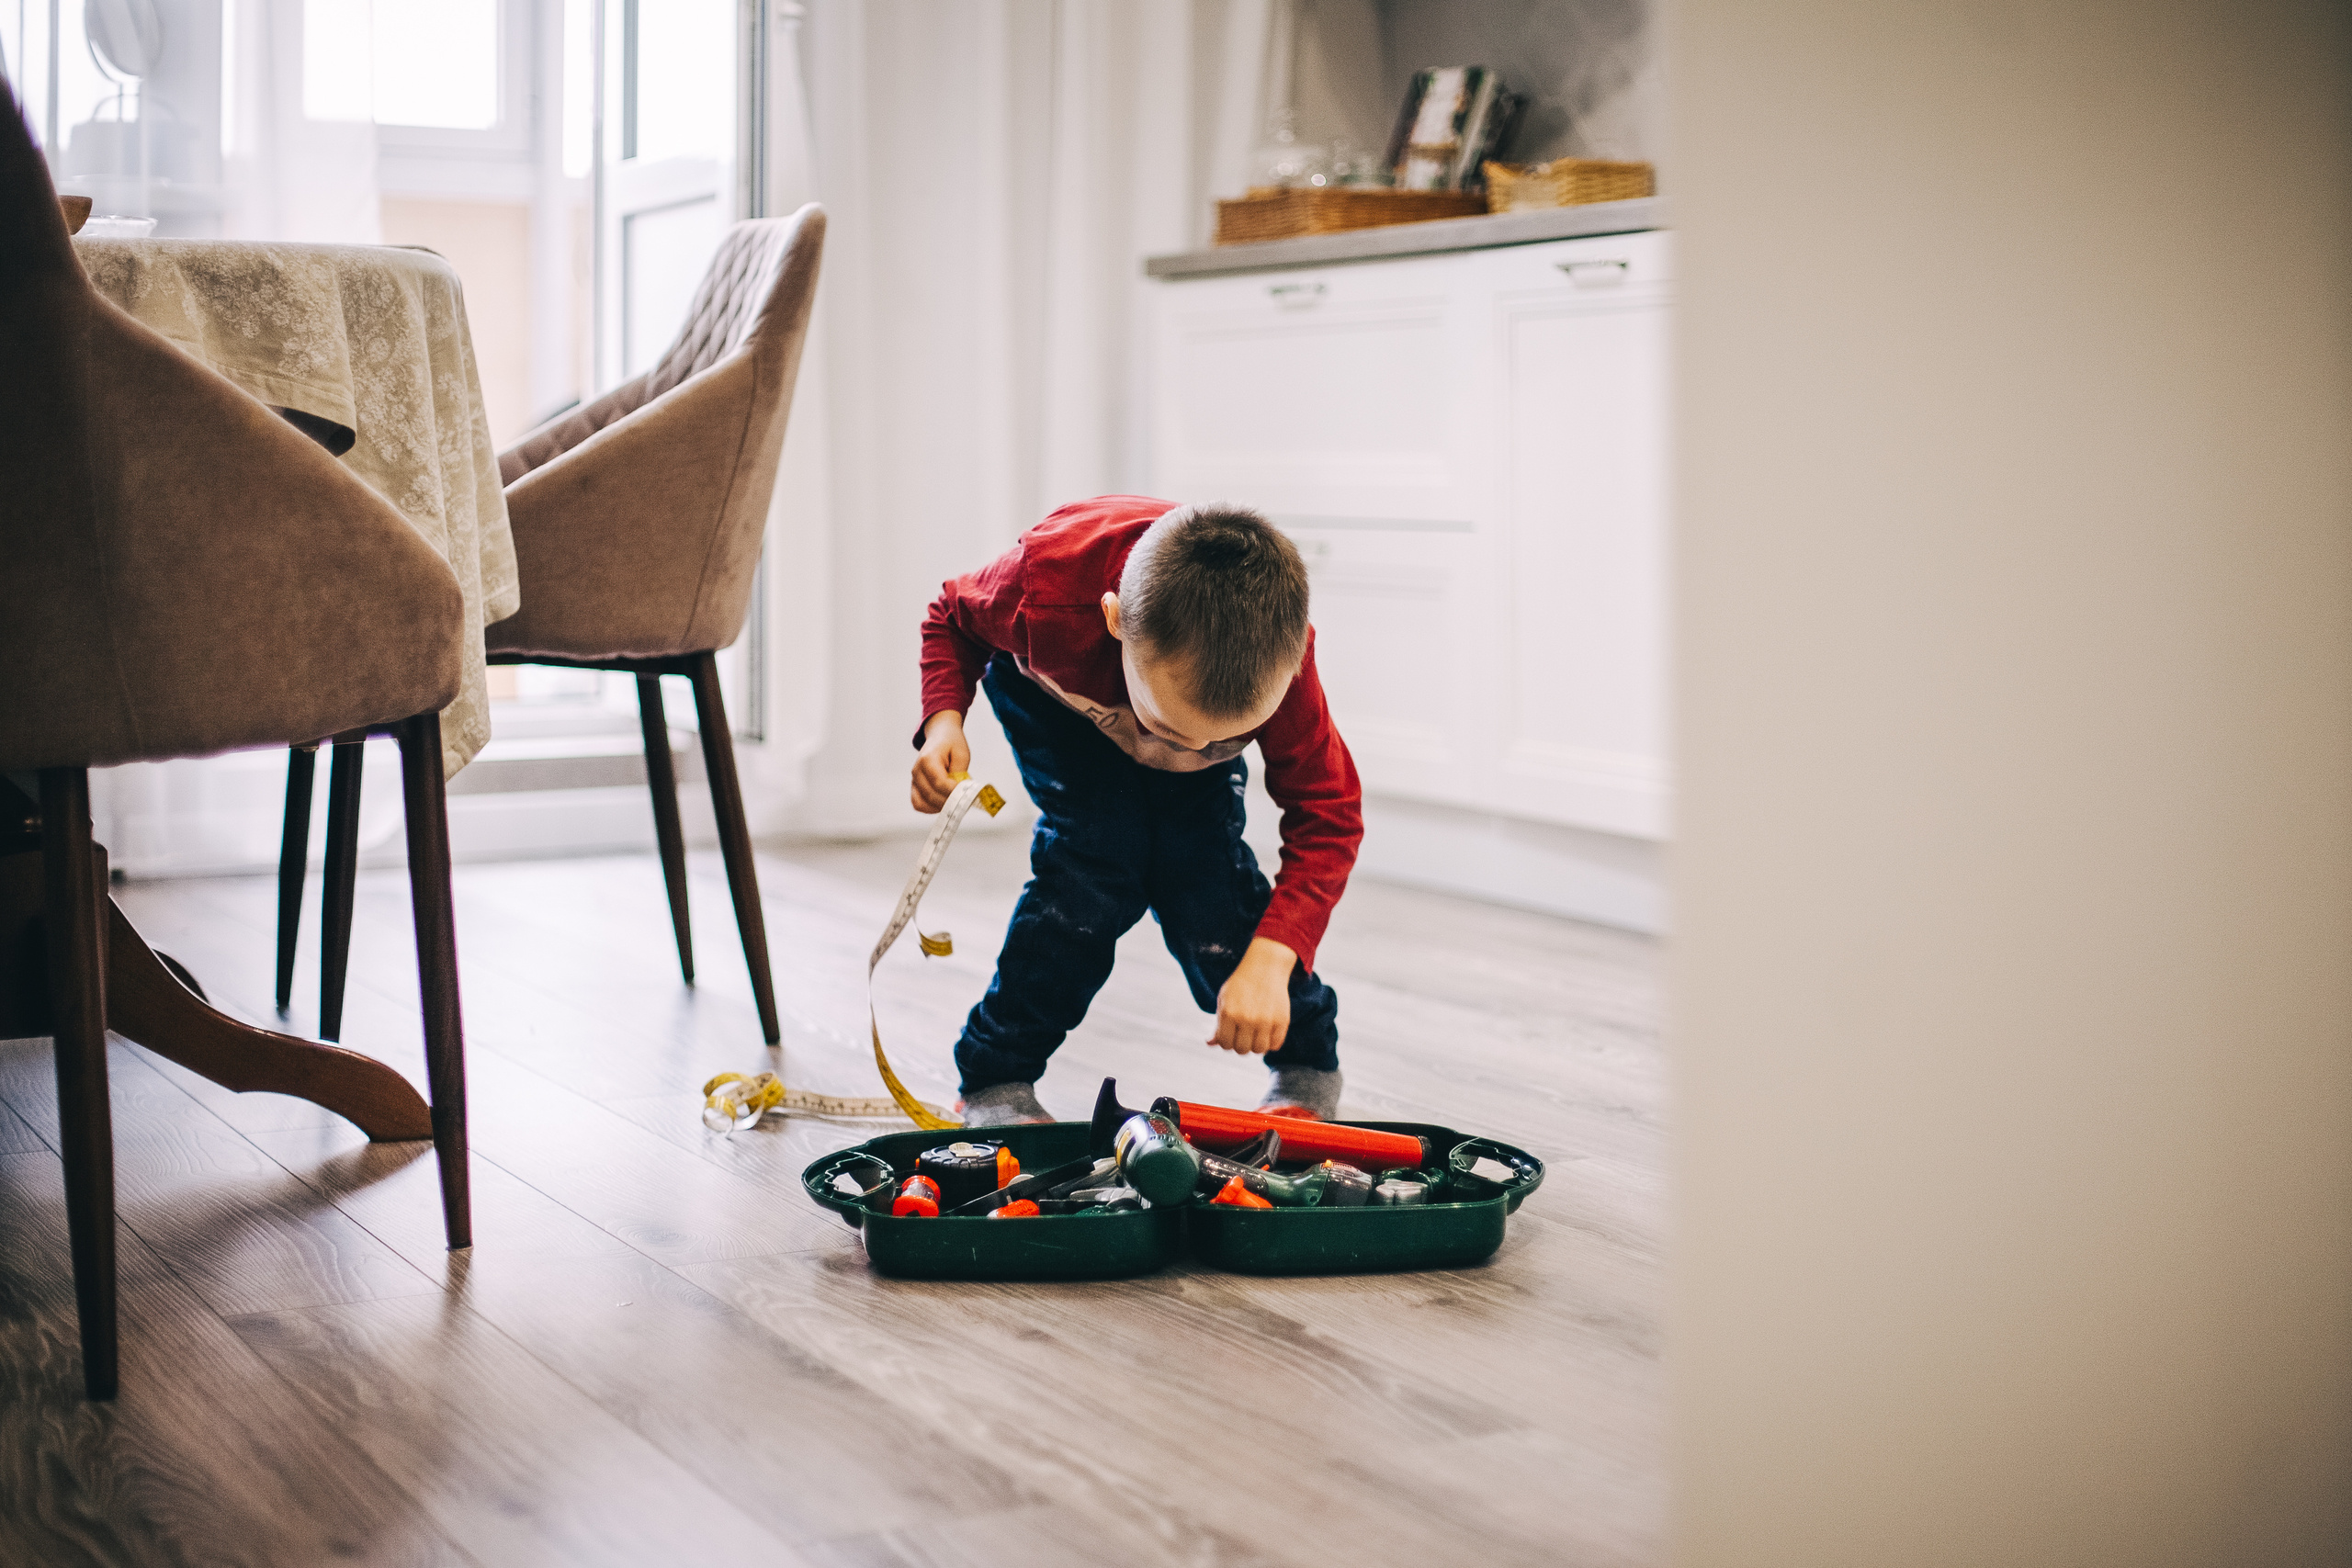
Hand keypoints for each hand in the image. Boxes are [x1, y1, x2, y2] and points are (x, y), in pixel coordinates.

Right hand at [910, 711, 970, 812]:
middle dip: (950, 801)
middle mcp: (917, 770)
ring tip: (955, 801)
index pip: (940, 783)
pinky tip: (944, 803)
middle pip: (932, 795)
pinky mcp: (915, 787)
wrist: (940, 735)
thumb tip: (960, 792)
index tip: (967, 794)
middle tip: (965, 800)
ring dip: (941, 806)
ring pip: (924, 803)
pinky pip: (918, 804)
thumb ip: (960, 773)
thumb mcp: (962, 754)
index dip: (954, 792)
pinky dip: (930, 808)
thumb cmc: (952, 744)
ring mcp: (914, 780)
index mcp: (928, 759)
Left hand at [1210, 937, 1295, 1054]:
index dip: (1228, 1041)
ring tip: (1256, 1033)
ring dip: (1256, 1045)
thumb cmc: (1241, 985)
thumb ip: (1218, 1024)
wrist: (1265, 967)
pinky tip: (1267, 1031)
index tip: (1231, 1034)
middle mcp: (1247, 1019)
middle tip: (1244, 1034)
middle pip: (1242, 1050)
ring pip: (1259, 1050)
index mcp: (1229, 1013)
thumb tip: (1210, 1043)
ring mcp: (1266, 1021)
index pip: (1226, 1044)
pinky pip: (1276, 1045)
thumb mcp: (1224, 1000)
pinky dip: (1271, 1042)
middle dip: (1241, 1044)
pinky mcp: (1282, 1021)